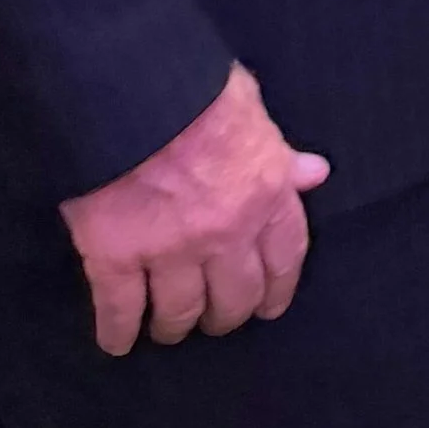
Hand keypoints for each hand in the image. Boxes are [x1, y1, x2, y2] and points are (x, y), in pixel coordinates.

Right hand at [59, 66, 328, 358]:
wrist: (127, 88)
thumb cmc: (192, 85)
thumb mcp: (249, 106)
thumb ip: (279, 151)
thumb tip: (313, 173)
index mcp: (265, 192)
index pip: (285, 257)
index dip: (277, 289)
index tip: (268, 307)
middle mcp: (225, 232)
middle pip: (234, 298)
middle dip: (226, 314)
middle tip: (214, 319)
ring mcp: (170, 249)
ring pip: (180, 312)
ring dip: (176, 326)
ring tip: (168, 329)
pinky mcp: (115, 257)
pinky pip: (120, 311)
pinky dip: (118, 333)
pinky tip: (118, 342)